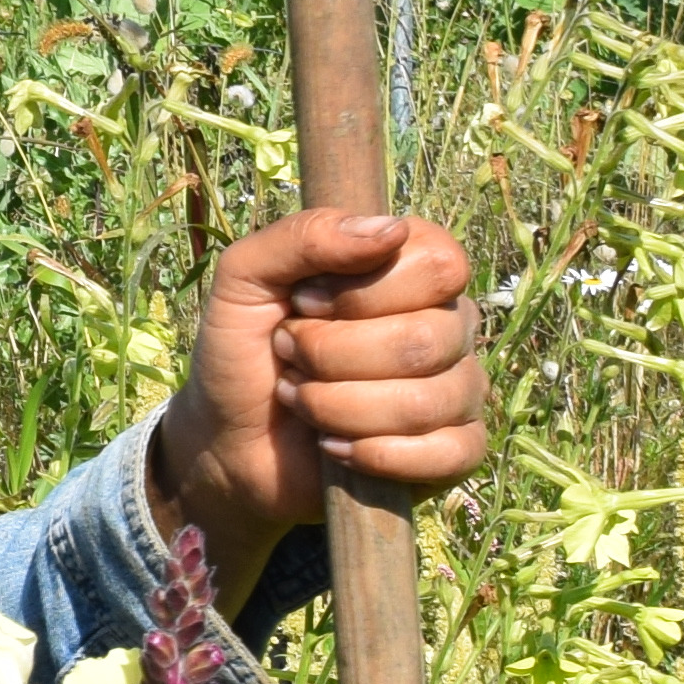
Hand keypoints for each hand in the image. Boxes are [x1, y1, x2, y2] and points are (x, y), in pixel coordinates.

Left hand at [155, 207, 488, 592]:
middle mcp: (448, 325)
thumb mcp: (245, 278)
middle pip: (426, 339)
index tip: (303, 303)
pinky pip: (449, 453)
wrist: (225, 440)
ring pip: (425, 401)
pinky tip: (333, 446)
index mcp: (412, 271)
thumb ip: (304, 237)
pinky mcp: (454, 451)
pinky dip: (371, 453)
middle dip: (330, 354)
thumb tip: (393, 229)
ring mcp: (458, 390)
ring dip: (335, 405)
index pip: (440, 264)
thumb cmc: (243, 349)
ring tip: (300, 398)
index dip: (360, 291)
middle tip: (288, 355)